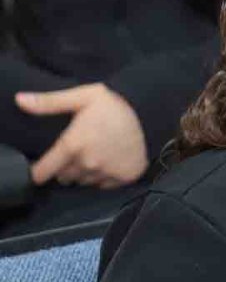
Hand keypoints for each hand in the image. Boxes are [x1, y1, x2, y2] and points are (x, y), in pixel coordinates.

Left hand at [16, 84, 148, 187]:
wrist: (151, 111)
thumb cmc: (112, 103)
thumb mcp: (80, 96)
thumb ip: (48, 102)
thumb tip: (18, 100)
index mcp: (73, 145)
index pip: (43, 172)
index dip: (39, 170)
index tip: (42, 166)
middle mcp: (88, 163)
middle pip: (64, 177)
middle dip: (65, 167)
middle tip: (77, 151)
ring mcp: (107, 173)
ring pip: (84, 182)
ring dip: (84, 173)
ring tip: (94, 155)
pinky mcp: (125, 177)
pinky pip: (104, 185)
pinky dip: (104, 177)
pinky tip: (109, 161)